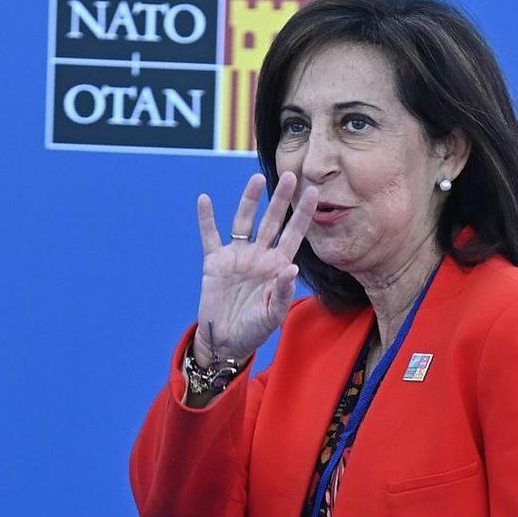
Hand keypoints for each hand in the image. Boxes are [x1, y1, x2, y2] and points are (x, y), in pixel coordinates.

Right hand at [192, 170, 319, 365]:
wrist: (225, 340)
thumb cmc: (254, 331)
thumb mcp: (273, 315)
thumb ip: (283, 291)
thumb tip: (292, 267)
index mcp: (277, 267)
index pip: (293, 235)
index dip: (303, 215)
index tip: (314, 192)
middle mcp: (259, 256)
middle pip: (272, 221)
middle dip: (281, 199)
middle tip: (290, 175)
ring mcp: (237, 256)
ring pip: (244, 221)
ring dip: (249, 200)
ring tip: (256, 179)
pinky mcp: (215, 261)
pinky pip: (210, 235)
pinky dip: (206, 219)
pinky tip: (204, 200)